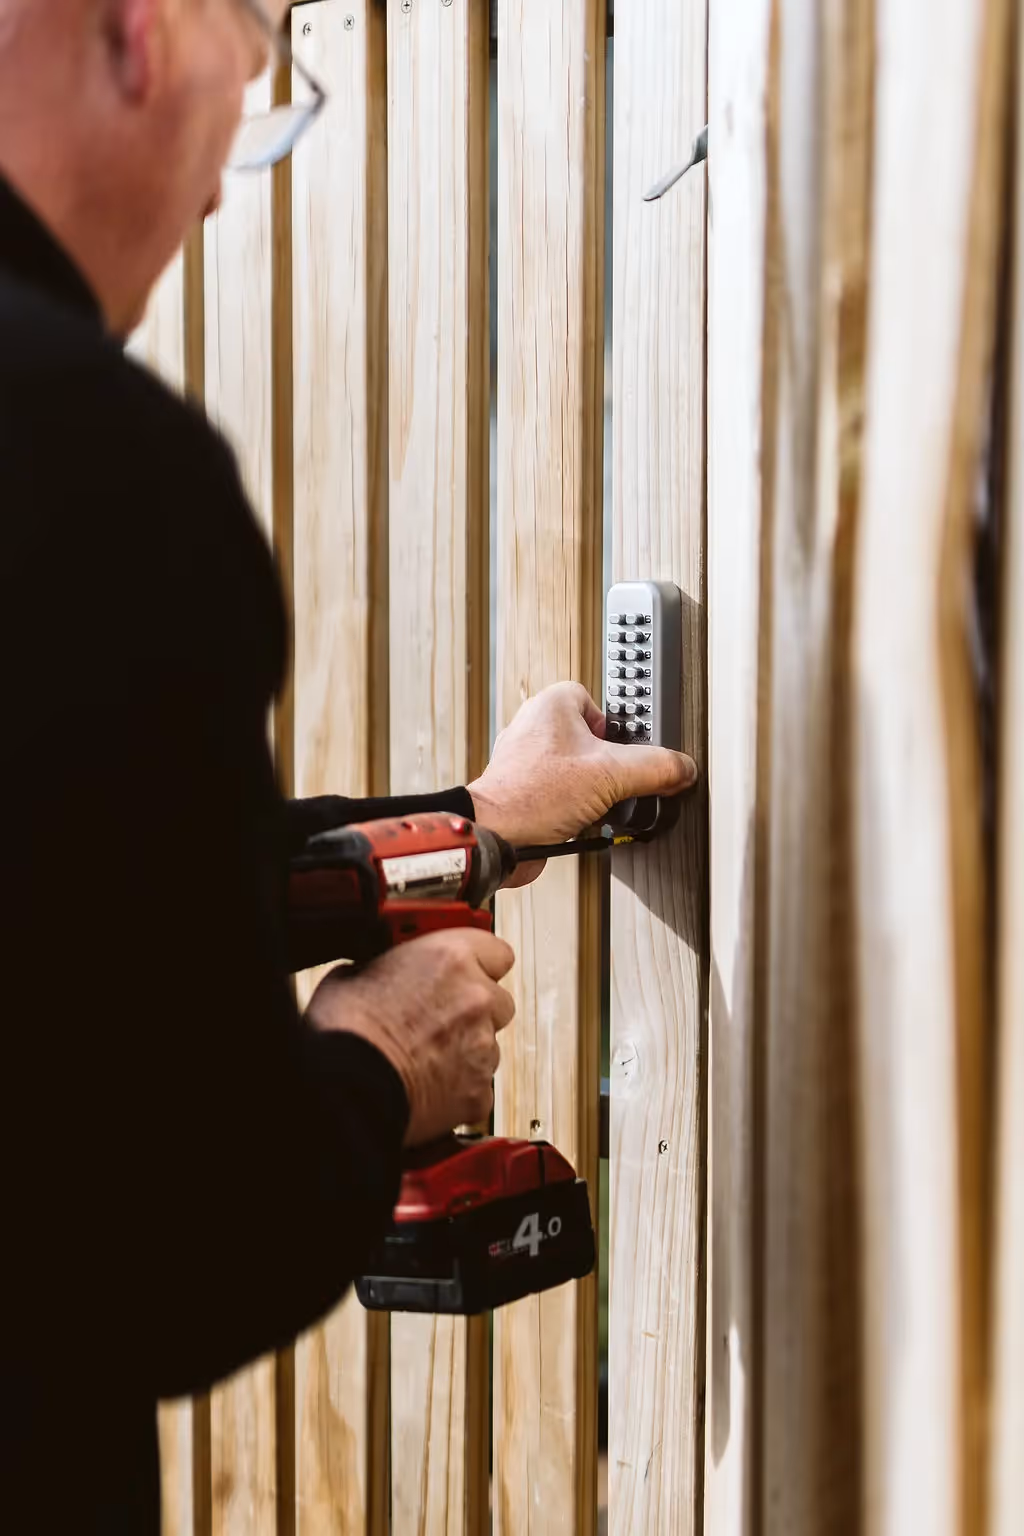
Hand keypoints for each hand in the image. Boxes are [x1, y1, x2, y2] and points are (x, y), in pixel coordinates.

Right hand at [306, 928, 515, 1146]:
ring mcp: (482, 1047)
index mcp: (451, 958)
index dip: (481, 963)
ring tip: (424, 1055)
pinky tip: (429, 1085)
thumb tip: (386, 972)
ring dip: (466, 1048)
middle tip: (440, 1017)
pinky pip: (480, 1086)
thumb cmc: (345, 1031)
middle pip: (498, 1001)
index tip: (470, 969)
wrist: (345, 1088)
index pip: (497, 952)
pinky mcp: (478, 1092)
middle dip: (475, 1009)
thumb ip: (391, 967)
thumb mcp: (356, 972)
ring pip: (490, 1045)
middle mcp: (476, 999)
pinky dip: (460, 1087)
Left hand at [469, 682, 696, 849]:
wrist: (496, 837)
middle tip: (620, 779)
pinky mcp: (525, 791)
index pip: (597, 700)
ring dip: (594, 789)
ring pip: (577, 769)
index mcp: (551, 705)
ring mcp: (527, 761)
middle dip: (609, 763)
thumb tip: (682, 768)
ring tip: (601, 803)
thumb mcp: (610, 774)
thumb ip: (654, 767)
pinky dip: (578, 808)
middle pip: (591, 739)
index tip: (633, 745)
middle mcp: (535, 728)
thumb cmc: (531, 795)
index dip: (618, 724)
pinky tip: (585, 821)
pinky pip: (563, 793)